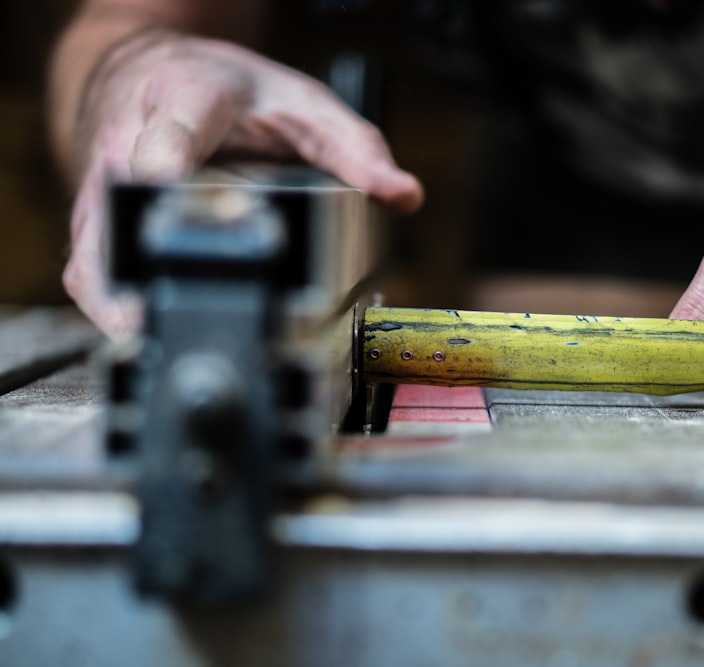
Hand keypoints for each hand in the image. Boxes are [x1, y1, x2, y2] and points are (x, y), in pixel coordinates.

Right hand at [65, 29, 422, 336]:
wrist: (159, 79)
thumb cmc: (234, 96)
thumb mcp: (305, 104)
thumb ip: (356, 150)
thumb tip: (404, 196)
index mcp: (182, 101)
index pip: (172, 132)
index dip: (168, 161)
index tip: (168, 187)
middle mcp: (129, 142)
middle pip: (125, 208)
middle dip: (157, 259)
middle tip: (192, 309)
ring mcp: (104, 189)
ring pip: (97, 254)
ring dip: (129, 303)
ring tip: (175, 345)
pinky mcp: (95, 226)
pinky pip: (93, 275)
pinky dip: (119, 310)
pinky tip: (155, 339)